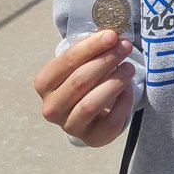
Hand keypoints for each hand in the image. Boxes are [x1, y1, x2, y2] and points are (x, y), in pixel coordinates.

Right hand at [34, 30, 135, 146]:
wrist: (88, 113)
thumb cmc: (83, 79)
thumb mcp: (80, 63)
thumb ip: (90, 50)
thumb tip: (112, 37)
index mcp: (44, 83)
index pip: (67, 61)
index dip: (91, 47)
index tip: (112, 35)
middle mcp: (51, 108)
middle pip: (80, 81)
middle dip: (106, 60)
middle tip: (125, 47)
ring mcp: (69, 126)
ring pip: (92, 103)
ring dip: (115, 82)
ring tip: (129, 67)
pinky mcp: (91, 138)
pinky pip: (110, 121)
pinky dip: (123, 102)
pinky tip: (128, 88)